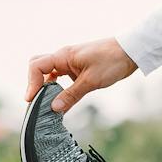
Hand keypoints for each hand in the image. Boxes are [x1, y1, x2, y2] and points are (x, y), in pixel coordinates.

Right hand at [24, 38, 138, 113]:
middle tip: (36, 101)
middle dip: (34, 83)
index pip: (37, 67)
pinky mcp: (78, 67)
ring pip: (49, 73)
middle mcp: (64, 57)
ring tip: (46, 104)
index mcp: (63, 56)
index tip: (31, 100)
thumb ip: (71, 95)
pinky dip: (57, 88)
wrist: (131, 52)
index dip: (31, 83)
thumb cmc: (112, 61)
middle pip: (38, 67)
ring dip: (45, 87)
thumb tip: (53, 108)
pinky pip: (61, 76)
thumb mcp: (91, 81)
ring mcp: (70, 62)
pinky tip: (61, 100)